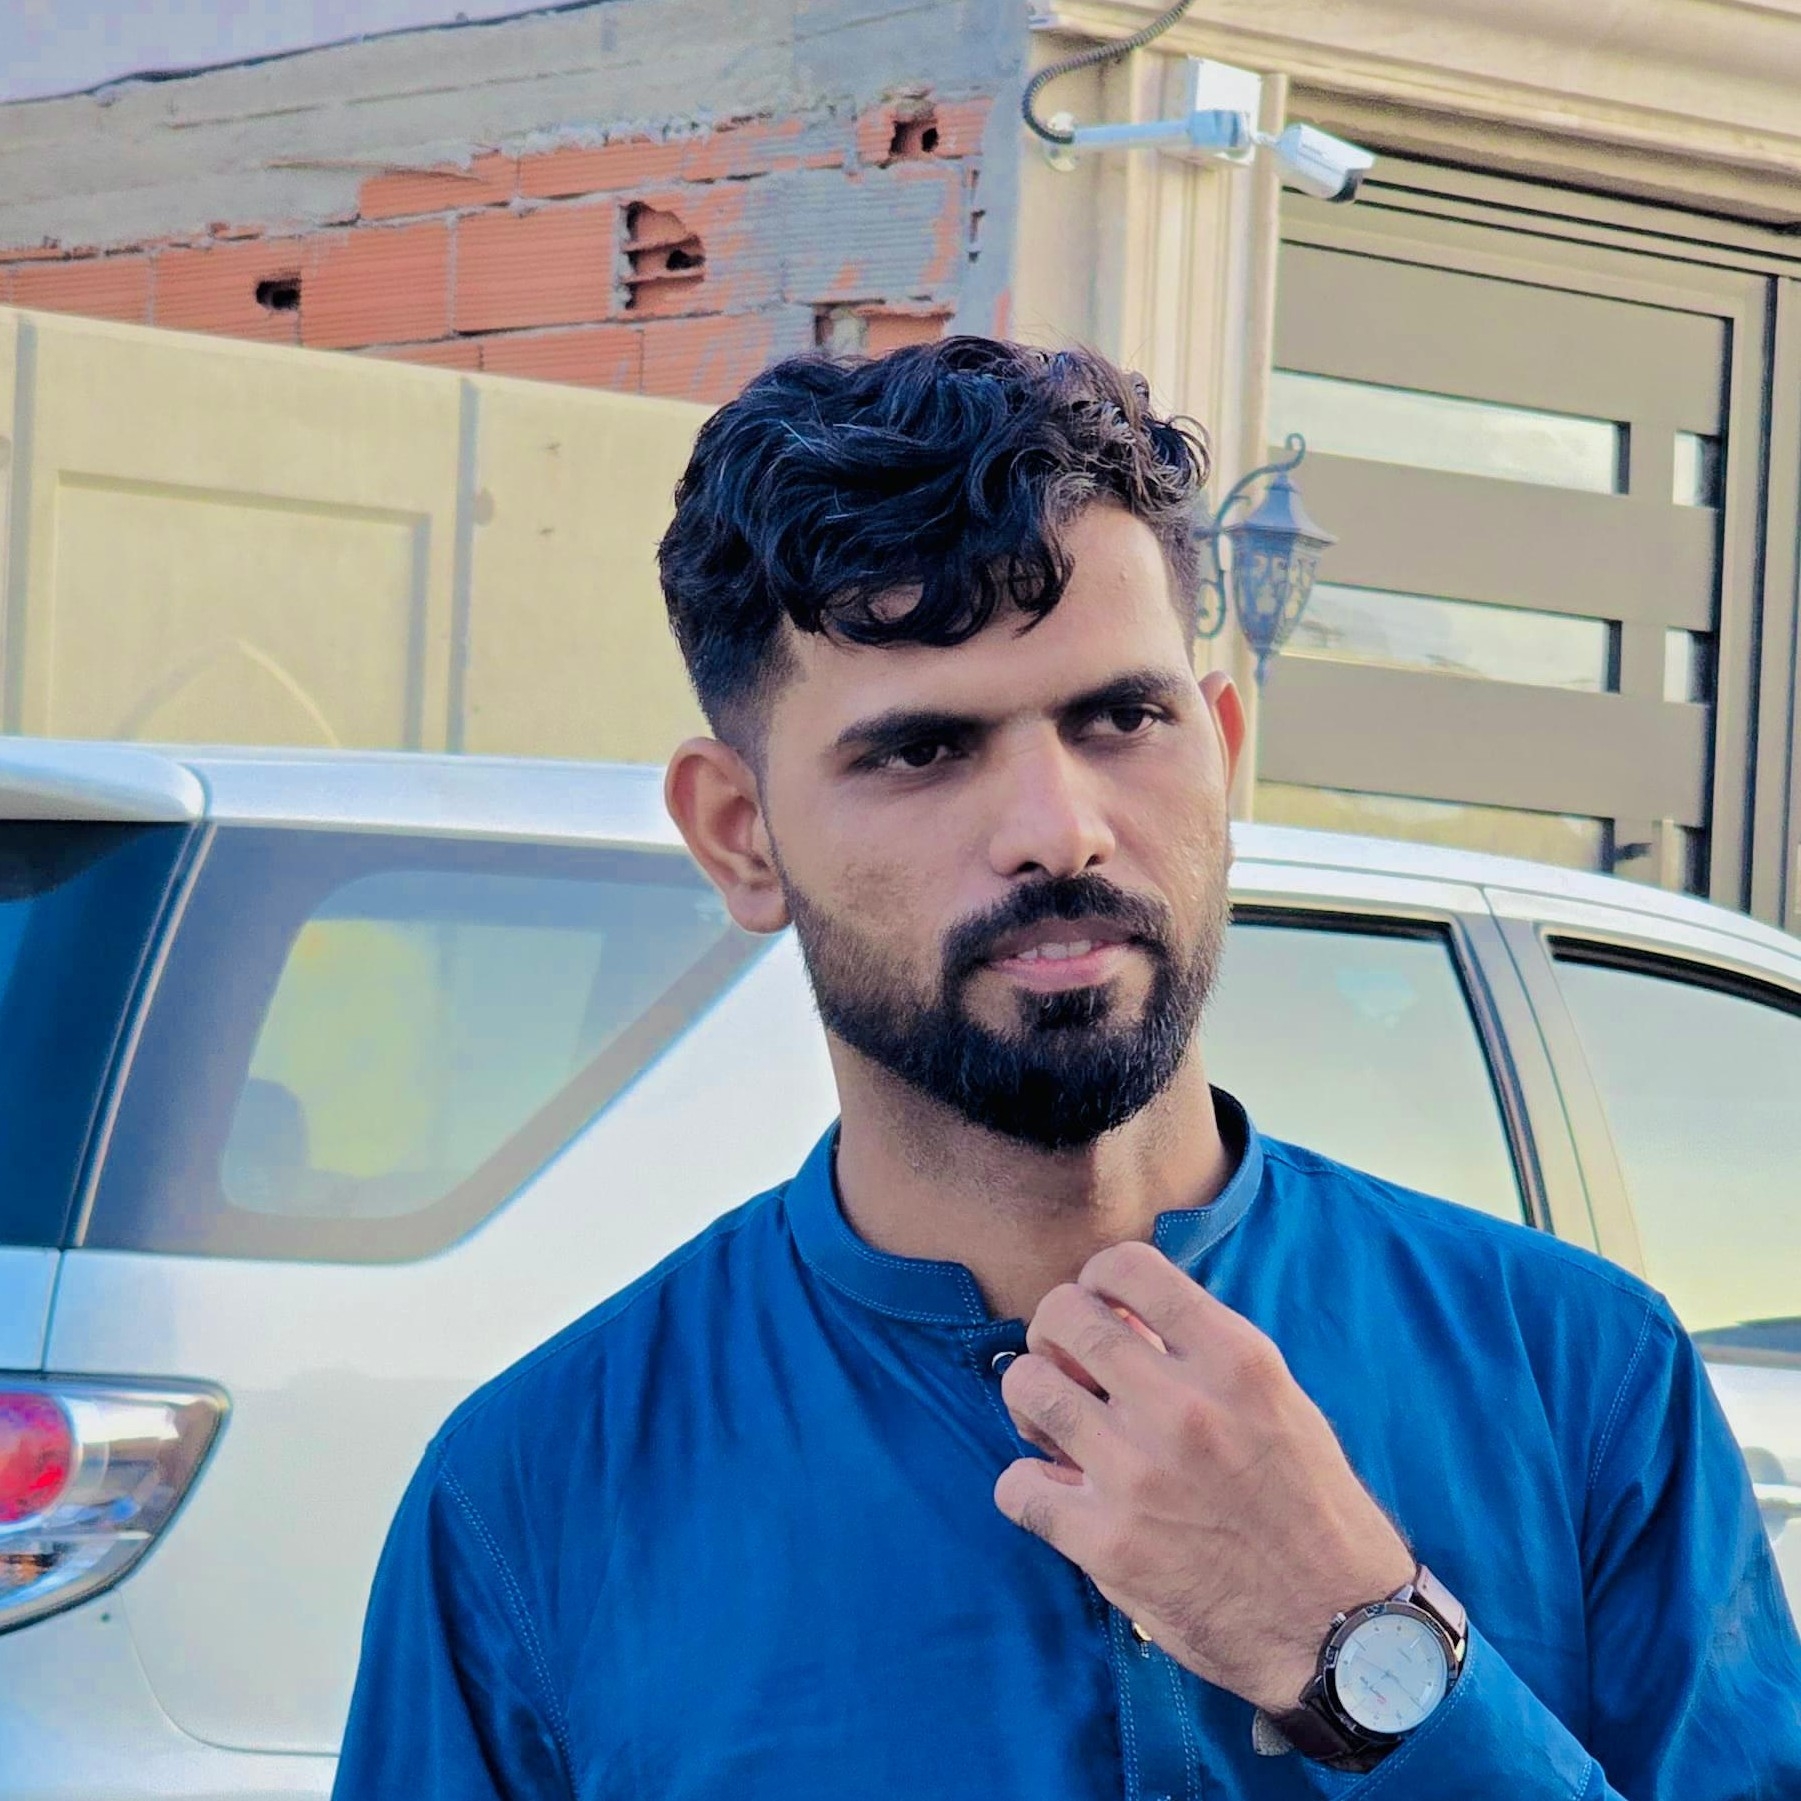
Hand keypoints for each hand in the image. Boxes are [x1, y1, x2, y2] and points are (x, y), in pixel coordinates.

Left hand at [992, 1240, 1413, 1713]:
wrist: (1339, 1630)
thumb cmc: (1311, 1508)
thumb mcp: (1277, 1403)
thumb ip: (1202, 1354)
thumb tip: (1120, 1317)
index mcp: (1235, 1360)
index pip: (1128, 1266)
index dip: (1097, 1280)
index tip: (1103, 1310)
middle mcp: (1183, 1406)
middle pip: (1063, 1314)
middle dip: (1054, 1332)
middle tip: (1069, 1368)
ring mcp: (1138, 1474)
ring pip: (1026, 1385)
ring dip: (1031, 1401)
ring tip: (1056, 1428)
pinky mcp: (1107, 1543)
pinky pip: (1016, 1485)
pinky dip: (1026, 1488)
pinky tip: (1059, 1498)